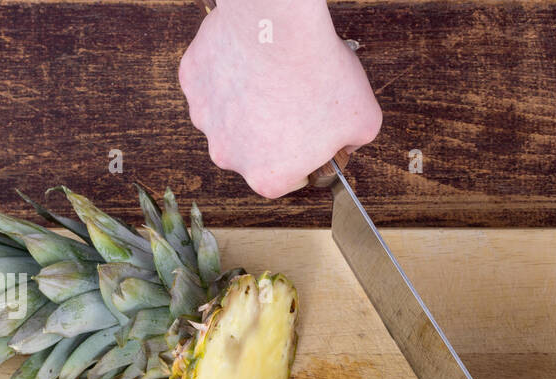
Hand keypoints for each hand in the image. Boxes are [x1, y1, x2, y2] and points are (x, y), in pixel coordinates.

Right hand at [178, 2, 382, 197]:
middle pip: (254, 150)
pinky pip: (213, 83)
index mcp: (267, 178)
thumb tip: (346, 142)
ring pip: (230, 116)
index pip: (289, 176)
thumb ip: (353, 143)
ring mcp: (204, 118)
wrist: (280, 25)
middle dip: (273, 130)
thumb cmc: (319, 73)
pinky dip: (229, 74)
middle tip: (296, 99)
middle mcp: (228, 157)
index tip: (313, 134)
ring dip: (248, 103)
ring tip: (274, 76)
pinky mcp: (192, 81)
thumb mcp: (363, 121)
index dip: (305, 154)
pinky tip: (252, 59)